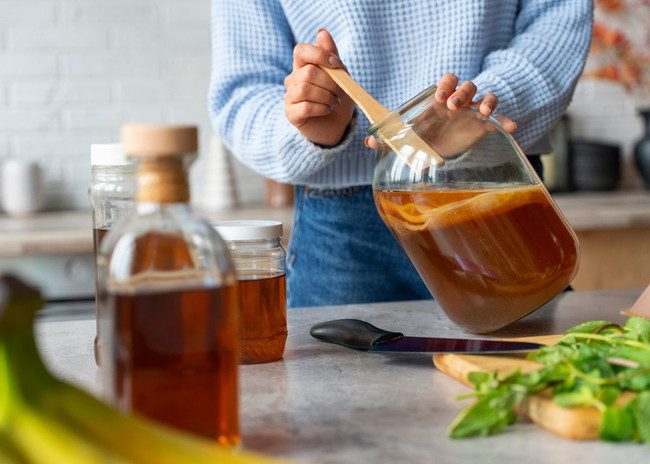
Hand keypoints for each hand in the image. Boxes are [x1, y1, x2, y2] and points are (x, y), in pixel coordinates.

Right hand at [284, 29, 354, 146]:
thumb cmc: (336, 97)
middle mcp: (292, 80)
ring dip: (326, 96)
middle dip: (330, 82)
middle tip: (340, 91)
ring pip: (305, 89)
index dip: (320, 54)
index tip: (337, 64)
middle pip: (308, 72)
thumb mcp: (339, 74)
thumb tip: (321, 32)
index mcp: (302, 66)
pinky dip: (321, 108)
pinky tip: (327, 109)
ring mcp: (290, 97)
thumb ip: (331, 54)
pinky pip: (305, 107)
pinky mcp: (291, 114)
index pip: (301, 51)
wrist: (336, 125)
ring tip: (334, 101)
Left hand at [364, 73, 516, 148]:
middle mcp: (459, 103)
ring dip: (486, 100)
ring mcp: (473, 114)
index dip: (447, 86)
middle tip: (454, 106)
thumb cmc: (423, 136)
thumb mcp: (408, 137)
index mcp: (441, 101)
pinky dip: (506, 121)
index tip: (441, 98)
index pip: (447, 82)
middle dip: (463, 92)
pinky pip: (500, 120)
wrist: (440, 149)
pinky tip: (511, 128)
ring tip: (483, 112)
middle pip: (468, 85)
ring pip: (486, 96)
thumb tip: (369, 142)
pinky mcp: (484, 127)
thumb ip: (390, 138)